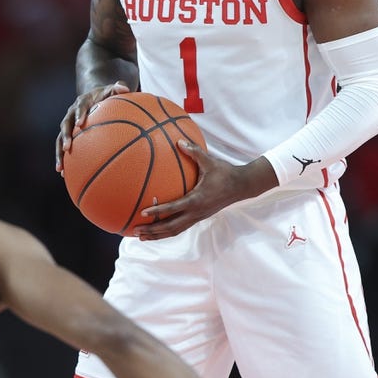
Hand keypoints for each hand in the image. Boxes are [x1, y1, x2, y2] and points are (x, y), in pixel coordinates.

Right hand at [55, 81, 129, 172]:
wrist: (93, 96)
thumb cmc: (106, 95)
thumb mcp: (112, 89)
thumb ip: (118, 88)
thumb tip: (124, 88)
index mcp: (81, 102)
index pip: (79, 107)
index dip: (79, 114)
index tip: (80, 124)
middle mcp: (71, 114)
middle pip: (65, 125)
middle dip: (65, 137)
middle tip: (67, 148)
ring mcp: (68, 125)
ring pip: (59, 139)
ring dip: (59, 153)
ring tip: (60, 169)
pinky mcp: (68, 135)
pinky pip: (63, 148)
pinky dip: (64, 160)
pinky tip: (65, 175)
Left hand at [132, 141, 277, 239]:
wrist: (242, 187)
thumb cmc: (225, 173)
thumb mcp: (210, 161)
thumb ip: (194, 152)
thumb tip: (179, 141)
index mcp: (197, 200)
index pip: (174, 208)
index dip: (158, 211)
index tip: (143, 213)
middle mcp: (196, 212)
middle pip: (171, 227)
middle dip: (153, 230)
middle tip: (135, 231)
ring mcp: (198, 217)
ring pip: (175, 231)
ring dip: (158, 235)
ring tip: (141, 236)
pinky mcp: (199, 218)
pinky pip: (180, 228)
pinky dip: (167, 231)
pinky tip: (156, 230)